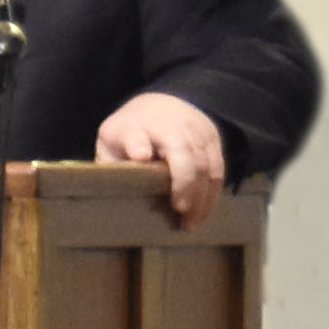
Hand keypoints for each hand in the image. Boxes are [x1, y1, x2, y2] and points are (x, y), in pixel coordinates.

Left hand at [98, 90, 227, 223]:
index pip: (136, 135)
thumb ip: (112, 162)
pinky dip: (212, 192)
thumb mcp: (111, 141)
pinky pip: (218, 167)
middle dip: (185, 185)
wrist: (158, 104)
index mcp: (135, 127)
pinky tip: (203, 212)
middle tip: (180, 214)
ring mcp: (196, 131)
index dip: (138, 145)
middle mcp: (170, 125)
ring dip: (202, 196)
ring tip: (191, 223)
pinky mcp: (213, 139)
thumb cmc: (128, 132)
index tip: (140, 156)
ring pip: (206, 164)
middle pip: (184, 154)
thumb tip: (119, 185)